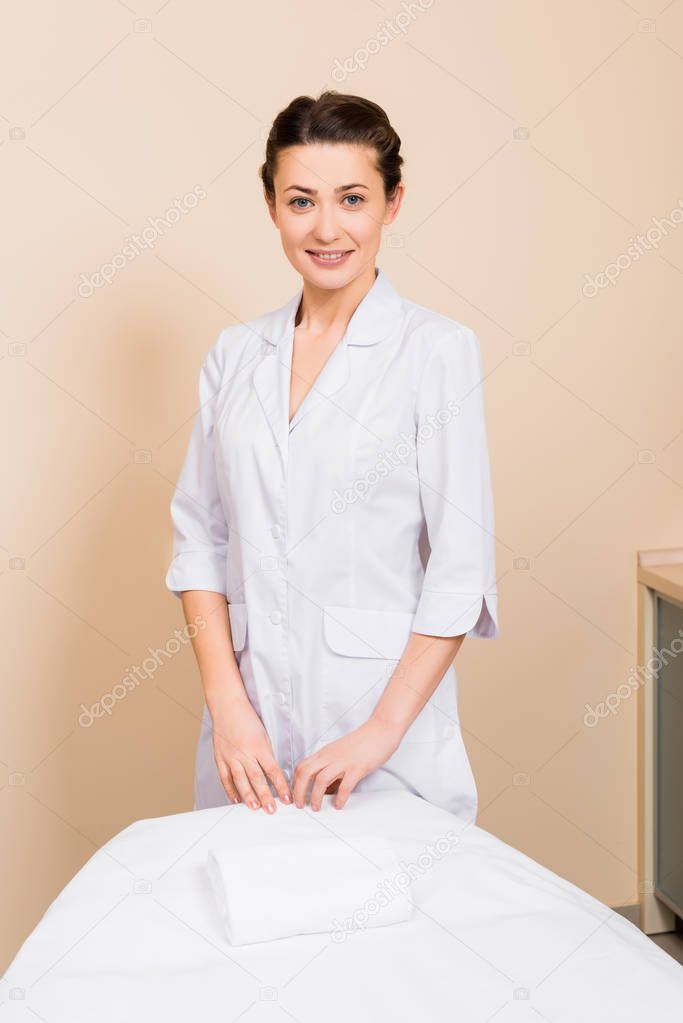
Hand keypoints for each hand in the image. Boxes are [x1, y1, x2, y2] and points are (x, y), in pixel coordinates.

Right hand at [210, 695, 291, 812]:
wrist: (227, 706)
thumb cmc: (247, 718)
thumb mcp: (263, 734)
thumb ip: (266, 753)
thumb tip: (273, 773)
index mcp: (259, 746)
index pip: (273, 771)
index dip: (281, 786)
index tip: (287, 798)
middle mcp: (244, 753)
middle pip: (257, 778)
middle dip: (266, 796)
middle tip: (272, 810)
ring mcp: (230, 756)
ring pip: (240, 781)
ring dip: (248, 796)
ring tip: (255, 807)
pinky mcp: (220, 758)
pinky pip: (225, 777)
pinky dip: (230, 790)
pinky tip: (235, 800)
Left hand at [291, 716, 403, 811]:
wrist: (381, 730)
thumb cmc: (363, 741)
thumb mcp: (341, 752)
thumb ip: (332, 767)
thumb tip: (327, 789)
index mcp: (325, 752)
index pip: (302, 766)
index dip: (295, 782)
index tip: (295, 795)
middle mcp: (331, 756)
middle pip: (305, 773)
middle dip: (299, 791)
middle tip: (300, 805)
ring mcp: (343, 762)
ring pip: (320, 780)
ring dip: (315, 797)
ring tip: (316, 808)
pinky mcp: (357, 768)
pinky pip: (344, 786)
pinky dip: (340, 798)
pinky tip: (339, 804)